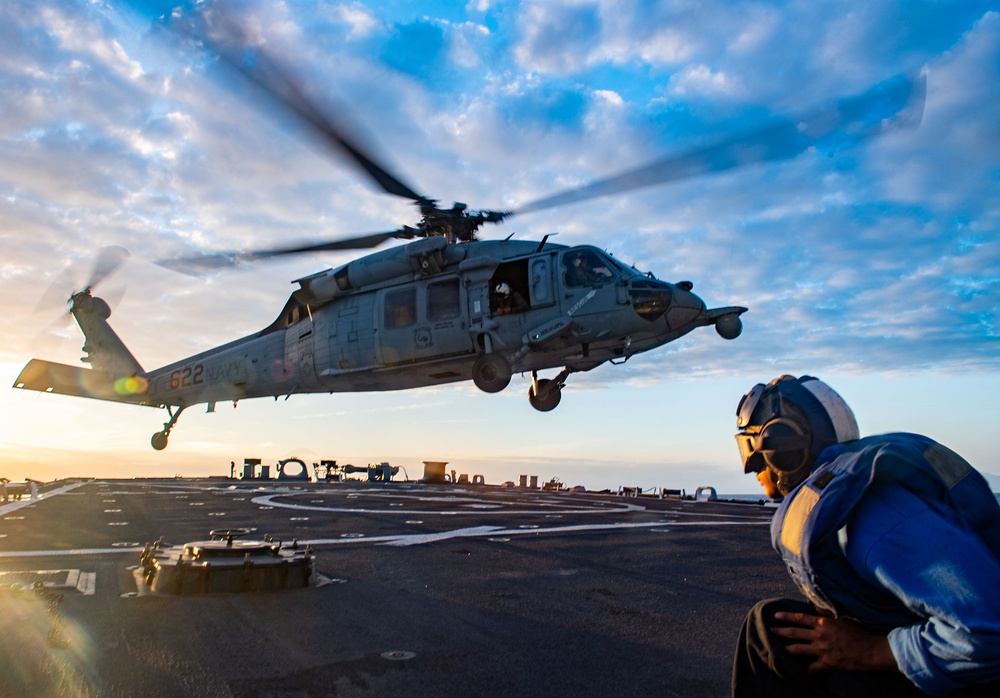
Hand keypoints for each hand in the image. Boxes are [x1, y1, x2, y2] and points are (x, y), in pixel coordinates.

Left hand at [771, 611, 897, 671]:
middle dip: (780, 631)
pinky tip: (797, 671)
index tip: (776, 616)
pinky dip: (804, 670)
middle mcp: (819, 635)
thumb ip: (826, 612)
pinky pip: (812, 668)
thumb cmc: (858, 631)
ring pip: (798, 649)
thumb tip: (813, 606)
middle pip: (795, 633)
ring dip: (786, 649)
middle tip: (769, 630)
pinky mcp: (827, 662)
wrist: (870, 649)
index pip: (800, 618)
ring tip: (777, 649)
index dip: (786, 617)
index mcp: (822, 622)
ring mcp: (822, 650)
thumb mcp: (842, 617)